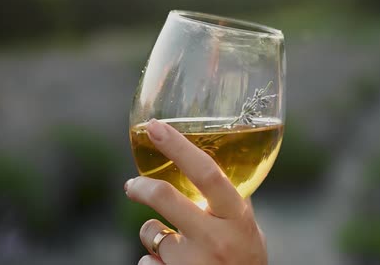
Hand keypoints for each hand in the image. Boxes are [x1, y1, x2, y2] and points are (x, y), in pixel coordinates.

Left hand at [124, 119, 267, 264]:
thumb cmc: (246, 260)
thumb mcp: (247, 228)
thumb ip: (229, 203)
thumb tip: (204, 170)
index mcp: (236, 217)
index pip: (207, 173)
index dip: (178, 147)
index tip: (155, 127)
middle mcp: (215, 238)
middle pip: (164, 198)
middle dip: (140, 187)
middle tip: (132, 186)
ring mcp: (192, 263)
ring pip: (150, 234)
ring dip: (154, 236)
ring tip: (177, 248)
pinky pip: (147, 263)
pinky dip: (155, 263)